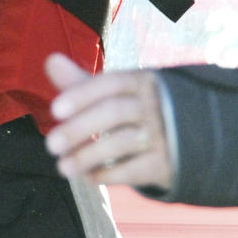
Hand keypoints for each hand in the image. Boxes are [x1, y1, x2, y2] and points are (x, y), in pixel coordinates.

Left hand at [44, 54, 173, 189]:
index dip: (82, 95)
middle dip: (78, 129)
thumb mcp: (113, 93)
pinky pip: (133, 170)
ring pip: (121, 142)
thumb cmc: (135, 109)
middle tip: (50, 145)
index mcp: (141, 81)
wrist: (187, 140)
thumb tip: (50, 60)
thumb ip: (80, 82)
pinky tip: (88, 176)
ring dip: (87, 156)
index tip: (54, 111)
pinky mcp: (165, 163)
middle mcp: (154, 104)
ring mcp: (163, 134)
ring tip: (62, 167)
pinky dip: (107, 174)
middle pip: (113, 112)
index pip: (110, 83)